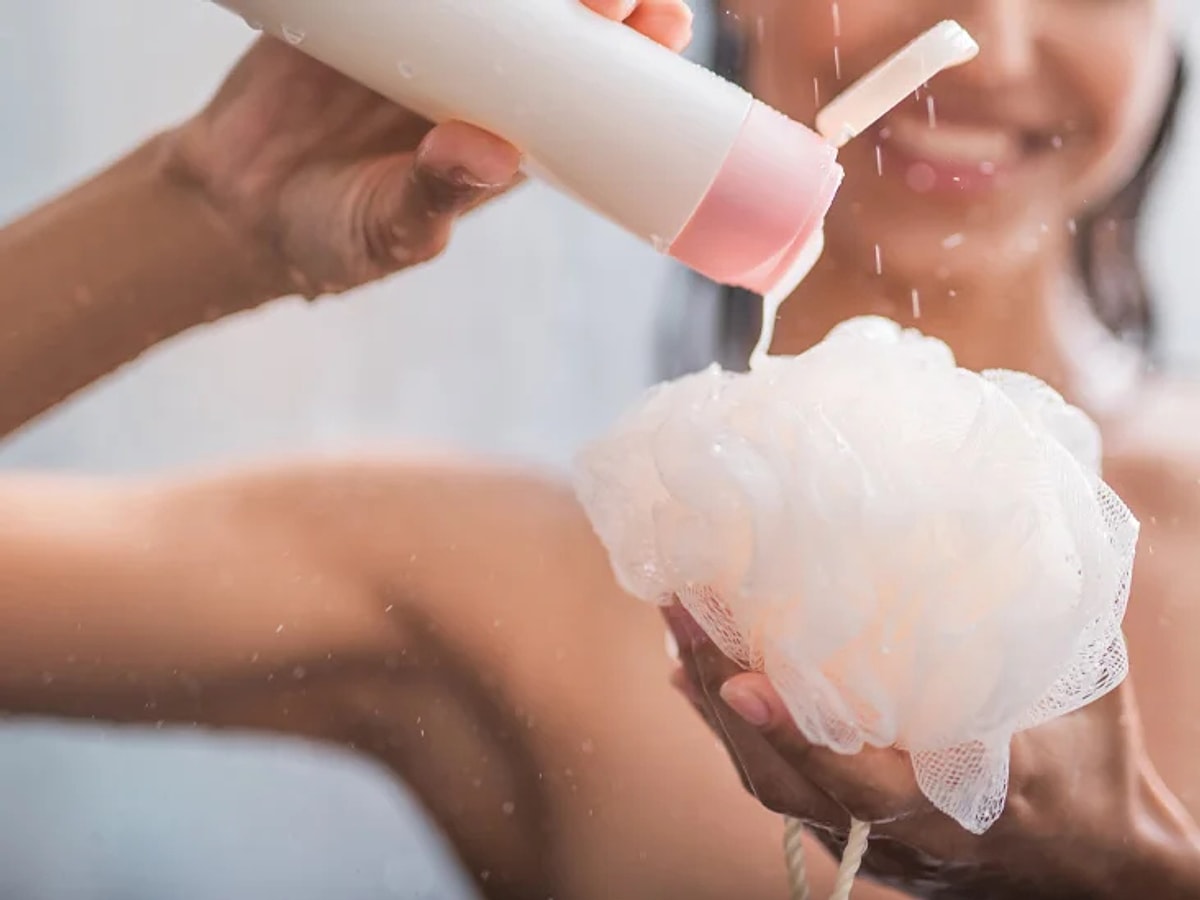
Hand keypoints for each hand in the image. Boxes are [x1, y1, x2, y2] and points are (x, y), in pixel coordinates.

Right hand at [169, 0, 692, 300]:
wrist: (238, 204)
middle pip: (562, 13)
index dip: (639, 45)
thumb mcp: (389, 230)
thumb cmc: (332, 236)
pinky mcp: (366, 1)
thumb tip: (486, 151)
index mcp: (515, 131)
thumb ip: (431, 198)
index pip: (598, 83)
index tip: (659, 21)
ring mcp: (430, 30)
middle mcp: (485, 72)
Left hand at [663, 605, 1199, 898]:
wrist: (1088, 872)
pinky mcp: (842, 827)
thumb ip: (1039, 624)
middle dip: (723, 696)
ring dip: (712, 699)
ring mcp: (859, 835)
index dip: (798, 734)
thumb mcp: (1086, 699)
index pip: (863, 781)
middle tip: (679, 608)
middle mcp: (892, 830)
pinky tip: (693, 664)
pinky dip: (729, 720)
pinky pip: (771, 776)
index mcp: (960, 804)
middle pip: (783, 777)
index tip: (745, 680)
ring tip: (675, 616)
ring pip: (766, 779)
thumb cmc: (1094, 774)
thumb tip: (1007, 522)